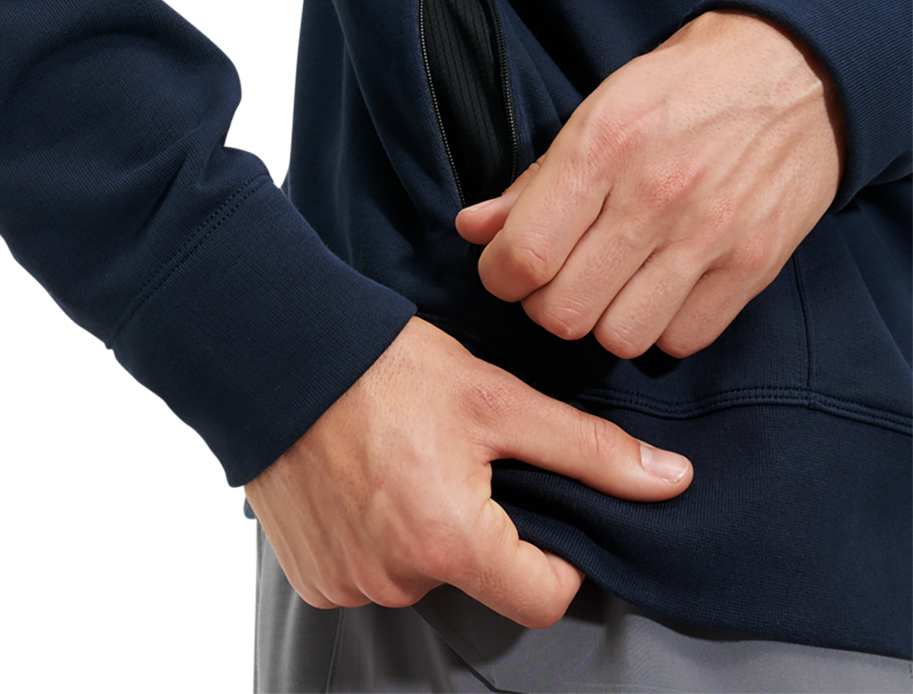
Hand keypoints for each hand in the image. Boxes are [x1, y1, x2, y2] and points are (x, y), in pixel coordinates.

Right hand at [244, 315, 691, 626]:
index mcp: (450, 541)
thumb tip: (671, 480)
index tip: (527, 500)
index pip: (542, 596)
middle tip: (452, 459)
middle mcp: (395, 579)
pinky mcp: (311, 578)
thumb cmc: (383, 369)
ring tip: (401, 463)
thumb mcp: (495, 398)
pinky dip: (373, 540)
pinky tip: (362, 484)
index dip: (553, 553)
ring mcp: (346, 583)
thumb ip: (586, 449)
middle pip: (477, 581)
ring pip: (421, 577)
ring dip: (421, 534)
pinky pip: (367, 575)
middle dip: (478, 531)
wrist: (278, 353)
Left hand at [456, 10, 845, 359]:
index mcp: (601, 147)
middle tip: (557, 277)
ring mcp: (710, 234)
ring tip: (609, 285)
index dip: (500, 275)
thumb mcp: (596, 111)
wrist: (793, 69)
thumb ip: (532, 181)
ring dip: (603, 320)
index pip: (524, 256)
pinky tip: (659, 289)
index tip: (507, 266)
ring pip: (620, 338)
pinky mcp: (755, 264)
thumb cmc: (678, 89)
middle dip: (545, 303)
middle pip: (564, 312)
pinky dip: (662, 327)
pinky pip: (683, 340)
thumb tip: (472, 229)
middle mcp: (654, 195)